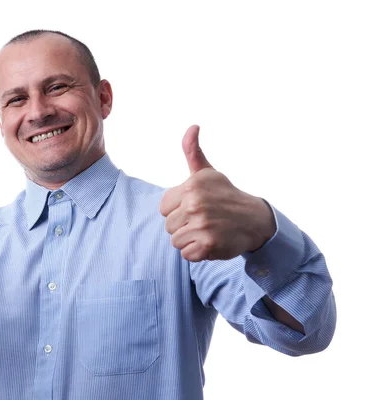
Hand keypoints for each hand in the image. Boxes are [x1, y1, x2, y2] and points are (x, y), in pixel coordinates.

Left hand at [159, 125, 275, 261]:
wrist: (255, 221)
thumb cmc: (226, 196)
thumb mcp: (208, 173)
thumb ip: (193, 152)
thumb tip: (192, 127)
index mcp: (191, 186)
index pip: (164, 208)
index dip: (177, 210)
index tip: (195, 207)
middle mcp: (195, 204)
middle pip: (168, 225)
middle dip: (184, 225)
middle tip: (205, 220)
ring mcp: (202, 225)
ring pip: (175, 241)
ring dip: (190, 239)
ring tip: (208, 230)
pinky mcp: (208, 245)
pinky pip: (186, 254)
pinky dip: (198, 252)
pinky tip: (212, 242)